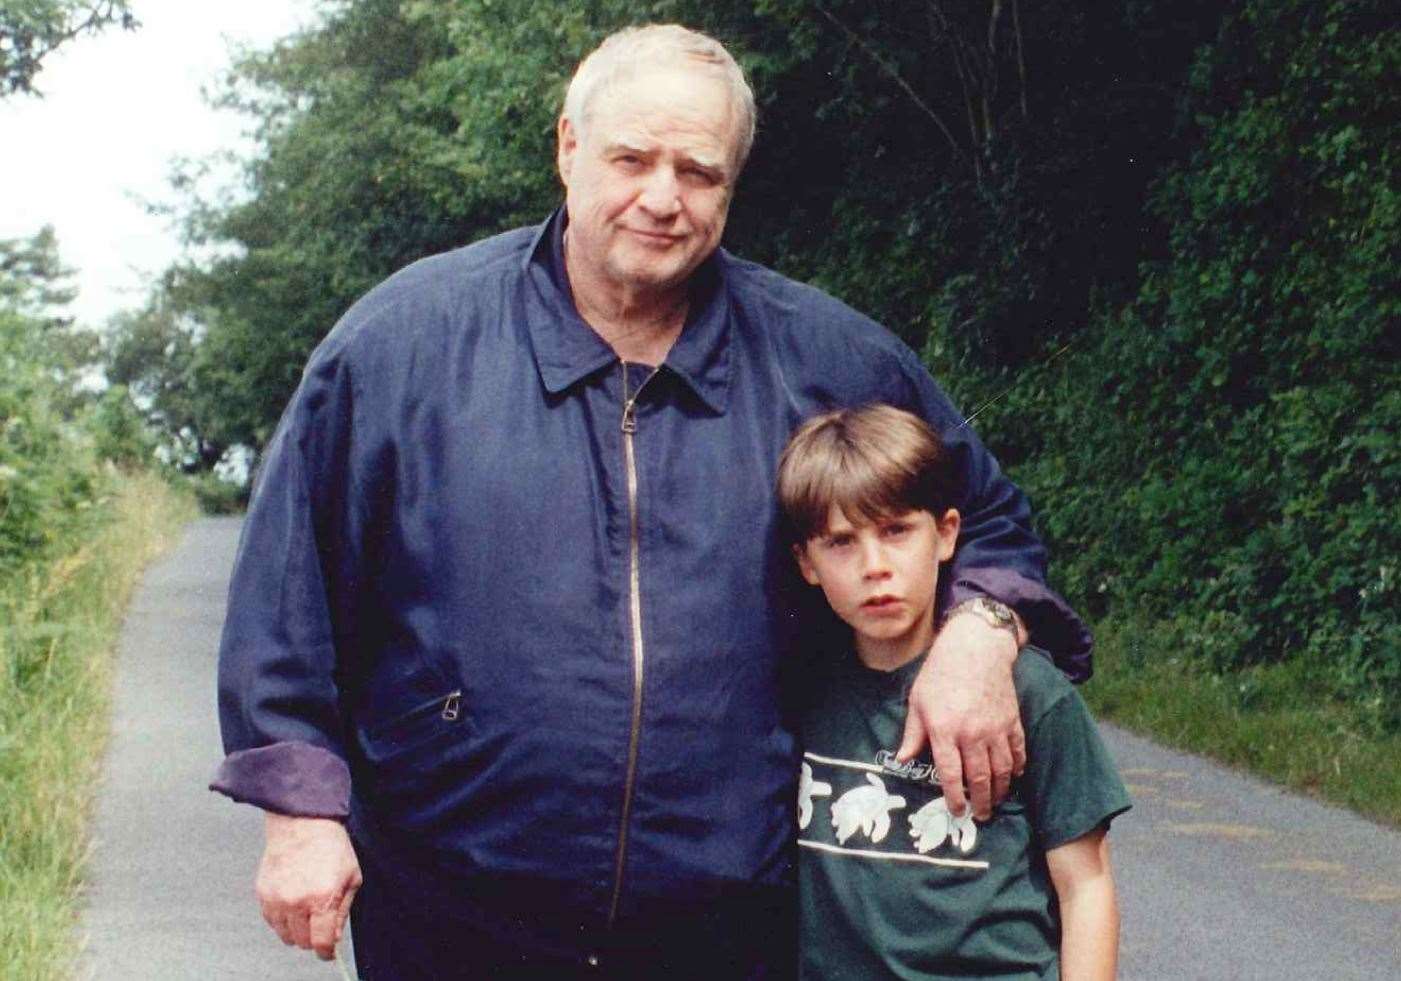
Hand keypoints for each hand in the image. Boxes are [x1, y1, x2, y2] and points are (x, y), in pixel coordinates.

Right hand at [255, 813, 361, 960]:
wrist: (303, 822)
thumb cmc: (330, 846)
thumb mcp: (351, 878)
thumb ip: (343, 911)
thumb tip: (335, 937)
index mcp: (322, 899)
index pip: (321, 943)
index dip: (327, 952)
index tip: (329, 952)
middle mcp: (296, 902)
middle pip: (303, 942)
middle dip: (314, 937)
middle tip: (320, 921)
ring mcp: (276, 899)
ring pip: (285, 935)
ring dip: (297, 929)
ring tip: (306, 908)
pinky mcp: (262, 894)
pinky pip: (272, 921)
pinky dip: (282, 918)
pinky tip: (293, 900)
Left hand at [897, 611, 1023, 819]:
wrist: (975, 648)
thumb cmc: (940, 674)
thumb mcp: (917, 702)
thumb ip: (912, 734)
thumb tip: (902, 760)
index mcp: (944, 730)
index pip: (950, 774)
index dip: (954, 797)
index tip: (957, 811)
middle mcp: (971, 734)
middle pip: (979, 778)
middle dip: (981, 802)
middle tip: (980, 815)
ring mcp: (995, 728)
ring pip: (1001, 770)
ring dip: (1001, 790)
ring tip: (996, 801)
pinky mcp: (1012, 721)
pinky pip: (1018, 751)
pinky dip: (1017, 767)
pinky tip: (1013, 776)